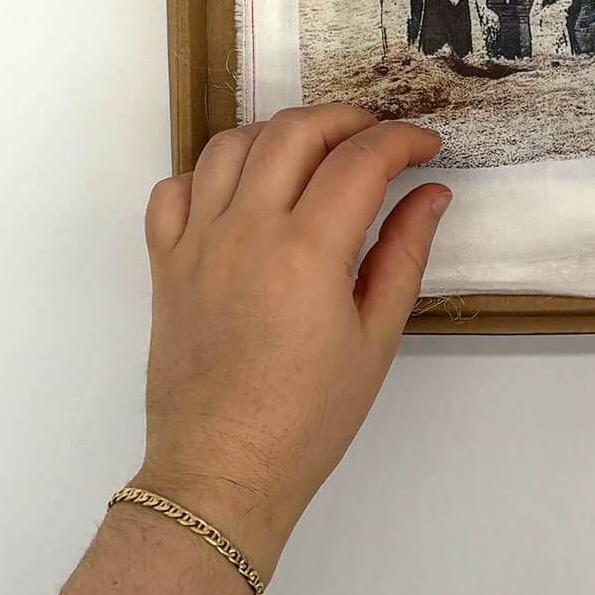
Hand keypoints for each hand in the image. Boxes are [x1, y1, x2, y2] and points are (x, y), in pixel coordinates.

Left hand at [135, 106, 450, 579]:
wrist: (222, 474)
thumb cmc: (306, 421)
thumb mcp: (376, 339)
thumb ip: (404, 254)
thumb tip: (430, 195)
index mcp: (306, 253)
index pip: (360, 160)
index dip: (401, 140)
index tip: (425, 147)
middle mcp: (246, 232)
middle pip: (296, 132)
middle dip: (347, 120)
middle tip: (377, 139)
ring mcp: (197, 243)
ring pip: (232, 143)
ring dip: (281, 133)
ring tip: (313, 152)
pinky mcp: (164, 263)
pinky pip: (175, 188)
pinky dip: (209, 172)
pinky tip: (242, 189)